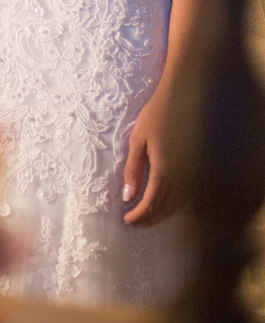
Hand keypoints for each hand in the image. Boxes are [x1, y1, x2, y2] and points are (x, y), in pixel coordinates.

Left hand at [122, 88, 181, 225]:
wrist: (181, 99)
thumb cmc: (155, 116)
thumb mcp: (137, 140)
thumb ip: (133, 170)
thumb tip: (128, 196)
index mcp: (164, 170)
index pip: (151, 203)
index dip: (139, 215)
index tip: (127, 219)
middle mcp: (181, 177)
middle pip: (165, 209)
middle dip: (148, 219)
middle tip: (134, 222)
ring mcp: (191, 174)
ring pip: (176, 205)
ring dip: (161, 214)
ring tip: (145, 216)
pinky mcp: (195, 169)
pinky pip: (185, 196)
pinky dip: (172, 205)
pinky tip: (162, 203)